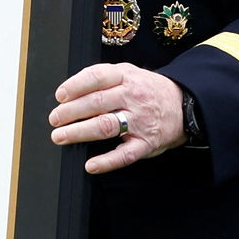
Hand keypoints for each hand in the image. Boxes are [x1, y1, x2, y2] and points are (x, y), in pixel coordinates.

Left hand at [49, 63, 183, 173]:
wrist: (184, 105)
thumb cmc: (148, 90)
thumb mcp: (129, 73)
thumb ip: (103, 78)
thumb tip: (69, 91)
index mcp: (126, 77)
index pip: (97, 77)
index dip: (76, 86)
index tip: (60, 96)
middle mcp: (132, 97)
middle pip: (97, 102)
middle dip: (71, 112)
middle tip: (54, 119)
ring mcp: (140, 121)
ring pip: (106, 126)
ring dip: (80, 132)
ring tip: (61, 137)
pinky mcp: (146, 143)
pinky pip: (125, 154)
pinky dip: (107, 162)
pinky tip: (91, 165)